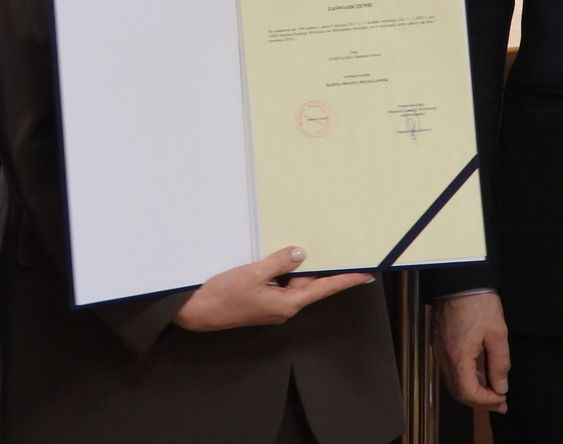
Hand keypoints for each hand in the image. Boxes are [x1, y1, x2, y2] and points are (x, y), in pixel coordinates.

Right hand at [172, 246, 373, 331]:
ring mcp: (272, 307)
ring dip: (297, 269)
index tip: (366, 275)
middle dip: (319, 269)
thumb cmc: (223, 295)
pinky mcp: (261, 303)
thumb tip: (300, 254)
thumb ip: (278, 263)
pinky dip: (283, 273)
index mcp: (286, 304)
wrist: (196, 312)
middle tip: (334, 250)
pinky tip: (278, 259)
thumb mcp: (252, 273)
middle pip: (308, 285)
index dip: (346, 281)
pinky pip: (279, 286)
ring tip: (302, 250)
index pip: (323, 289)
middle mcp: (283, 308)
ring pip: (293, 285)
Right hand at [432, 291, 509, 412]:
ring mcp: (439, 348)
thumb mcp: (497, 334)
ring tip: (493, 391)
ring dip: (472, 390)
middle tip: (500, 403)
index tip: (503, 401)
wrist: (459, 278)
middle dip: (480, 401)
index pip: (468, 393)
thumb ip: (499, 364)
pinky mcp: (438, 340)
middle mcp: (444, 357)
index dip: (486, 401)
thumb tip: (500, 388)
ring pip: (453, 381)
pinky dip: (465, 377)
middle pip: (457, 391)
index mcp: (458, 357)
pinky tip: (479, 373)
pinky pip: (450, 368)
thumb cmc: (480, 304)